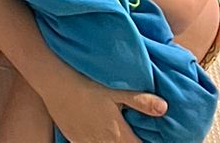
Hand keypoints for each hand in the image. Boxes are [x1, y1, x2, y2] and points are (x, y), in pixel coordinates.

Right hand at [41, 71, 166, 142]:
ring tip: (116, 137)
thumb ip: (141, 101)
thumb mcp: (115, 90)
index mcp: (118, 134)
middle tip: (131, 137)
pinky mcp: (74, 139)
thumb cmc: (86, 83)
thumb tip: (164, 108)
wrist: (54, 81)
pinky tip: (99, 136)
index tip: (152, 140)